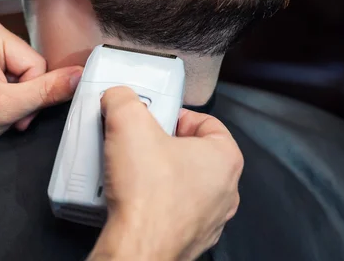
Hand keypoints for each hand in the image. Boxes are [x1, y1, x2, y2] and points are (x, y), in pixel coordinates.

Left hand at [0, 15, 82, 151]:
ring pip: (22, 74)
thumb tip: (80, 75)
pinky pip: (8, 74)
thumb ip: (47, 90)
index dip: (28, 93)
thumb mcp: (7, 106)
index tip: (9, 112)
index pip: (36, 63)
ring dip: (12, 97)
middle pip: (30, 67)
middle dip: (20, 96)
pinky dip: (3, 94)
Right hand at [92, 87, 242, 260]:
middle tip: (138, 141)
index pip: (207, 122)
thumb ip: (123, 99)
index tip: (153, 118)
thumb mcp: (128, 122)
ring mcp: (211, 219)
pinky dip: (155, 203)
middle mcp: (226, 190)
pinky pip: (173, 211)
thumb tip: (118, 96)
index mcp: (225, 158)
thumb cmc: (146, 191)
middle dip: (164, 144)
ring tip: (131, 170)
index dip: (176, 114)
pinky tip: (133, 199)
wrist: (138, 248)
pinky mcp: (190, 240)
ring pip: (185, 184)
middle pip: (194, 153)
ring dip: (160, 174)